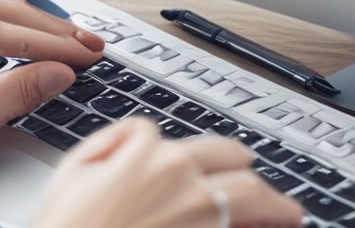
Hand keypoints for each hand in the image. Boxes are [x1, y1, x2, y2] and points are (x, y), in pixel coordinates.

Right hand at [33, 118, 304, 227]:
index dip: (166, 148)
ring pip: (253, 193)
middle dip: (241, 162)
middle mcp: (186, 180)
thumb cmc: (66, 227)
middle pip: (230, 156)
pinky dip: (263, 227)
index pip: (168, 135)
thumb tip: (138, 137)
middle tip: (251, 171)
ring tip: (288, 210)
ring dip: (273, 199)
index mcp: (152, 156)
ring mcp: (203, 215)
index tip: (179, 161)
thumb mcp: (72, 170)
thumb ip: (111, 143)